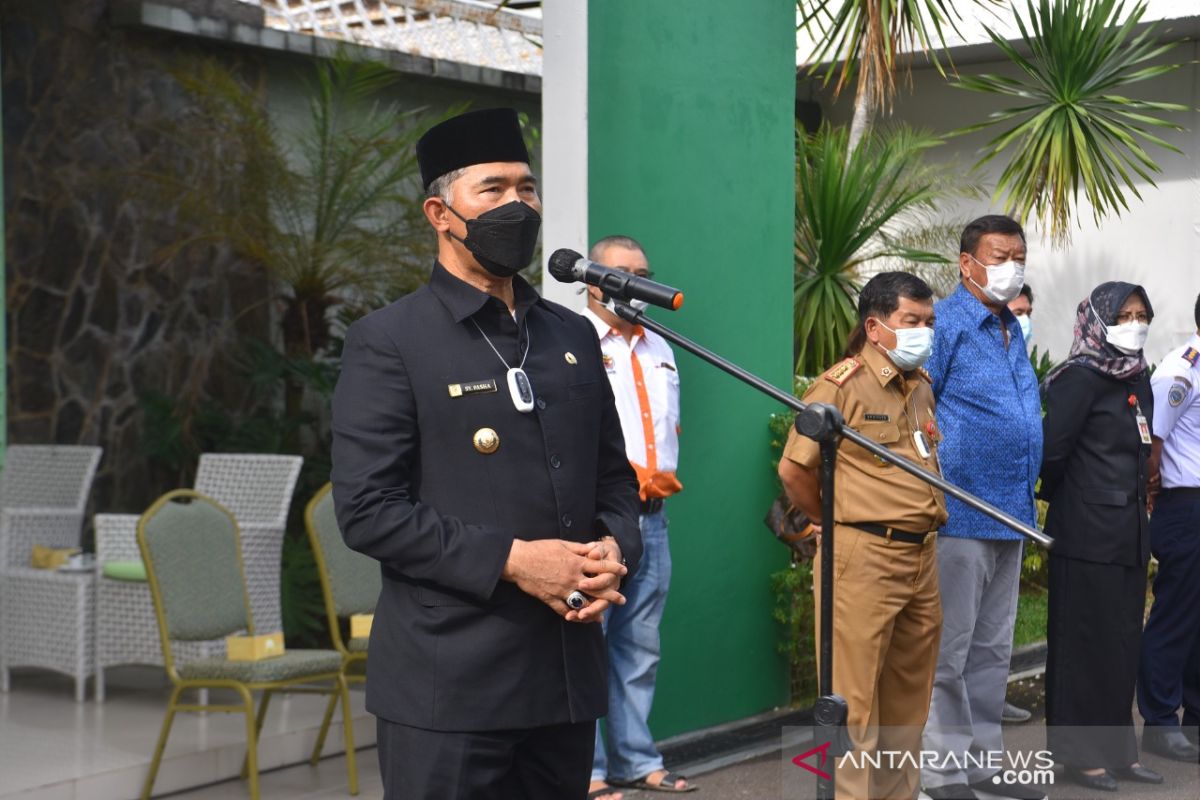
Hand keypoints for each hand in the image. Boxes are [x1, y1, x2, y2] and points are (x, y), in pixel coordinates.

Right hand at [501, 539, 626, 618]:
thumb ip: (579, 548)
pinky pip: (564, 609)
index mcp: (576, 562)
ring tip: (603, 614)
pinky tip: (580, 619)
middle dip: (611, 594)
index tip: (623, 571)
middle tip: (622, 600)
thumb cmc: (539, 549)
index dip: (614, 569)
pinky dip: (573, 615)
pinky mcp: (551, 598)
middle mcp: (572, 578)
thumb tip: (594, 548)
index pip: (600, 567)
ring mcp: (562, 590)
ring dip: (594, 609)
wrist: (519, 561)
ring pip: (582, 602)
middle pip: (596, 588)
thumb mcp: (562, 544)